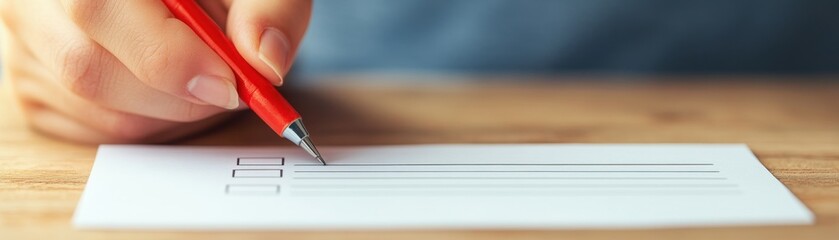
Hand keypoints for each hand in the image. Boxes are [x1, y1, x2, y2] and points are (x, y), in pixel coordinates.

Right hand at [0, 0, 311, 142]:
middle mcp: (38, 0)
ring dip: (171, 114)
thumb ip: (269, 9)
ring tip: (205, 79)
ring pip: (96, 109)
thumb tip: (266, 61)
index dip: (169, 59)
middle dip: (177, 96)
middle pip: (89, 69)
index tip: (230, 84)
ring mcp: (28, 44)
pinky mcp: (36, 84)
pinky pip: (95, 130)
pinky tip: (174, 92)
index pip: (98, 10)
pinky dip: (152, 124)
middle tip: (229, 88)